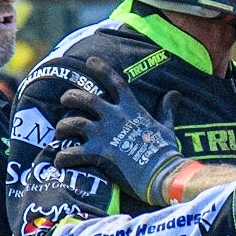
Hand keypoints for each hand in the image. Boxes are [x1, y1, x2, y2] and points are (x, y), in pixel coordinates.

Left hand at [53, 57, 192, 205]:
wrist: (162, 174)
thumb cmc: (166, 152)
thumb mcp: (167, 126)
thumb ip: (167, 109)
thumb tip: (175, 94)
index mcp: (131, 108)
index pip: (115, 82)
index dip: (101, 69)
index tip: (90, 61)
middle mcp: (114, 117)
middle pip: (85, 99)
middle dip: (70, 97)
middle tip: (64, 100)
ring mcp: (104, 135)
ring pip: (73, 123)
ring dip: (62, 126)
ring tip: (60, 132)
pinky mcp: (97, 154)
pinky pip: (71, 153)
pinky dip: (62, 157)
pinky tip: (59, 162)